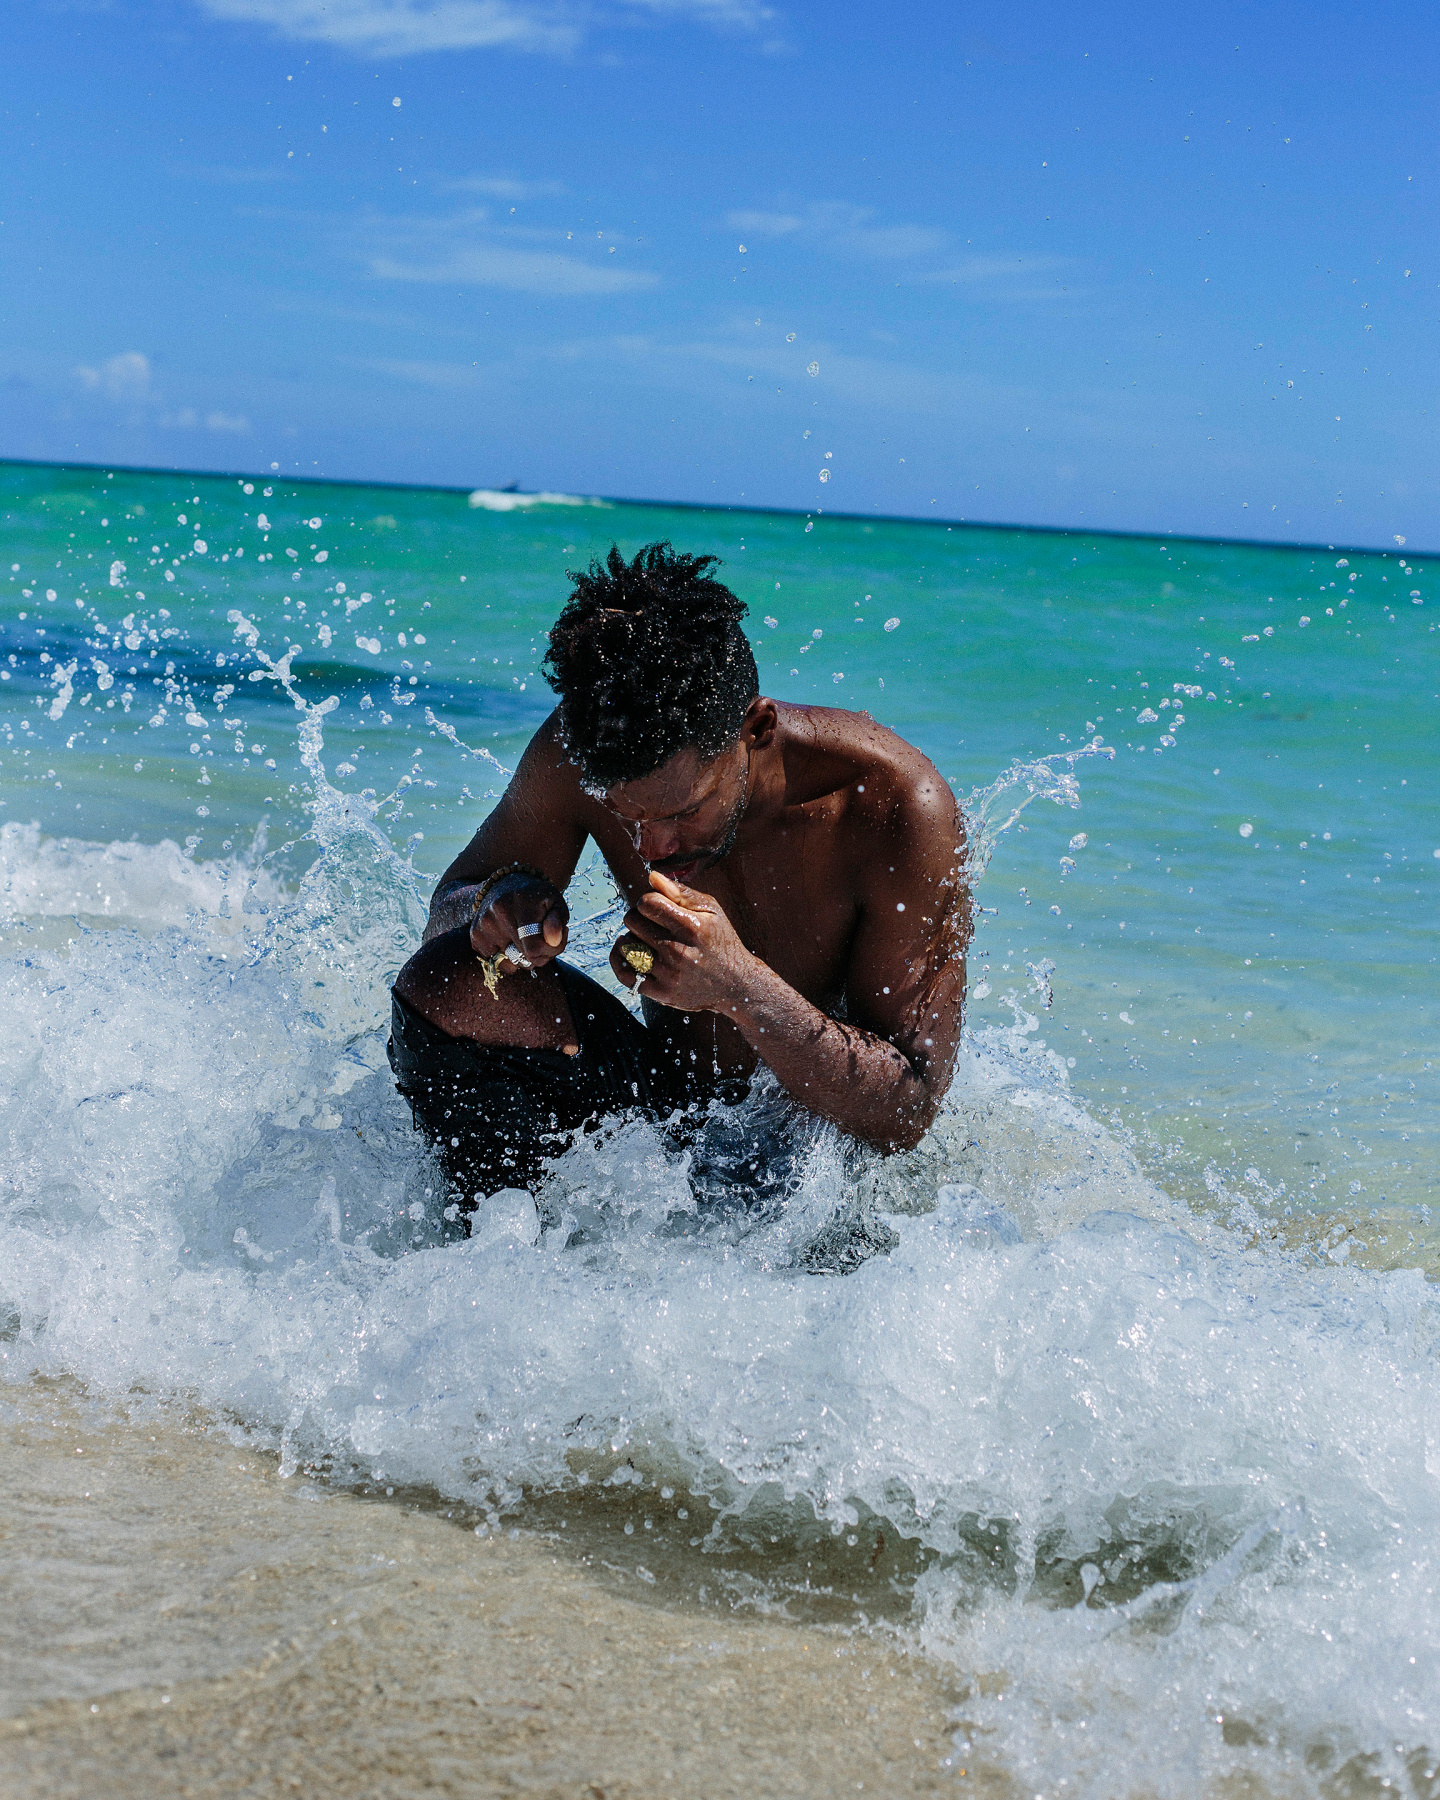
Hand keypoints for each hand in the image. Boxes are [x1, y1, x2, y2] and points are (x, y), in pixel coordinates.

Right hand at [469, 873, 568, 970]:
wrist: (506, 884)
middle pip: (523, 959)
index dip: (550, 950)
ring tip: (525, 939)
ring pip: (509, 964)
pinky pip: (496, 962)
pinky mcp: (475, 935)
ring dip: (523, 958)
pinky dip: (507, 957)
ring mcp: (483, 925)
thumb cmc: (536, 897)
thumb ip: (558, 922)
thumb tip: (553, 940)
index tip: (554, 939)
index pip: (534, 948)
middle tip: (542, 939)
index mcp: (521, 904)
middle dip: (539, 955)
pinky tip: (511, 940)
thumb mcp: (555, 902)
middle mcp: (497, 914)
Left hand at [609, 871, 758, 1013]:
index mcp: (691, 927)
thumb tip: (652, 877)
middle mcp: (678, 951)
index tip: (657, 906)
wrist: (736, 984)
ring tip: (646, 939)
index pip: (647, 903)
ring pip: (627, 945)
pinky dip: (621, 960)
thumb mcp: (712, 911)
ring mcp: (668, 974)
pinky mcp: (661, 993)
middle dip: (639, 916)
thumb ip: (681, 892)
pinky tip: (629, 952)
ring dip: (633, 938)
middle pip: (633, 921)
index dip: (648, 900)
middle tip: (653, 923)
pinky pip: (625, 974)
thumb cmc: (721, 942)